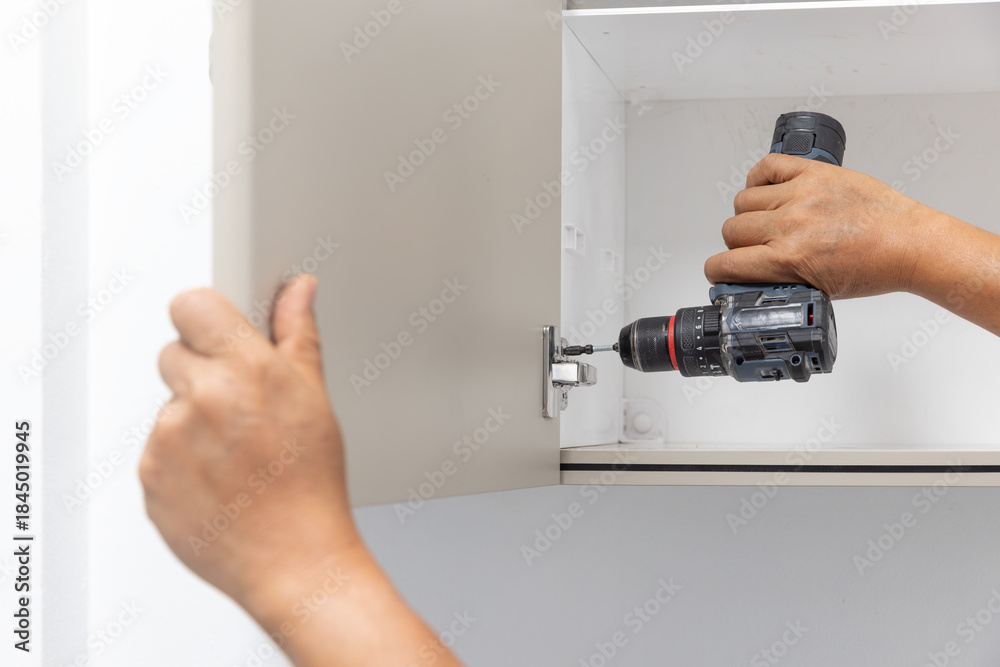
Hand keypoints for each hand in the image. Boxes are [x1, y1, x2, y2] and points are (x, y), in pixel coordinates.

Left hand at [140, 275, 362, 617]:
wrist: (294, 559)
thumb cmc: (310, 485)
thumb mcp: (314, 398)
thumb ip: (296, 335)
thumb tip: (296, 292)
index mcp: (246, 369)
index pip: (192, 304)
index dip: (207, 319)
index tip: (220, 333)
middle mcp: (201, 398)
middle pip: (173, 353)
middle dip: (201, 371)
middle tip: (239, 406)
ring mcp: (168, 439)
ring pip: (168, 406)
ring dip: (192, 421)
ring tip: (235, 455)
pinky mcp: (148, 476)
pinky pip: (156, 450)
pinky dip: (179, 460)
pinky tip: (217, 479)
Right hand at [704, 153, 944, 298]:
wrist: (908, 243)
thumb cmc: (874, 266)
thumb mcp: (817, 288)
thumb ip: (778, 279)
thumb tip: (750, 277)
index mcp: (788, 259)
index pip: (725, 264)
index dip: (718, 270)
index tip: (723, 270)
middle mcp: (789, 225)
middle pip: (731, 230)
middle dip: (738, 243)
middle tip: (756, 247)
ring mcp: (800, 195)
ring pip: (743, 200)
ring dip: (750, 213)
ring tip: (769, 220)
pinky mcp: (814, 173)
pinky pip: (766, 167)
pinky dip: (760, 178)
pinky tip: (770, 192)